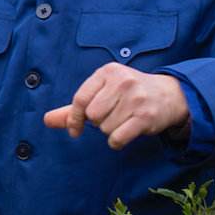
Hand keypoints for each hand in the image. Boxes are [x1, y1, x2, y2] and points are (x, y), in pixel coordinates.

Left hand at [43, 63, 188, 149]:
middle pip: (92, 116)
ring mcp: (135, 98)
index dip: (74, 119)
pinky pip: (117, 139)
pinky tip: (126, 133)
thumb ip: (73, 108)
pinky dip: (117, 142)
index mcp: (108, 72)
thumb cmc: (128, 94)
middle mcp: (122, 82)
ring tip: (124, 119)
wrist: (169, 95)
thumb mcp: (101, 92)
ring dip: (110, 130)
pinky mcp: (146, 117)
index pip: (80, 99)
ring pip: (105, 128)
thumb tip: (46, 120)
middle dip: (98, 122)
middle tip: (112, 115)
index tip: (75, 130)